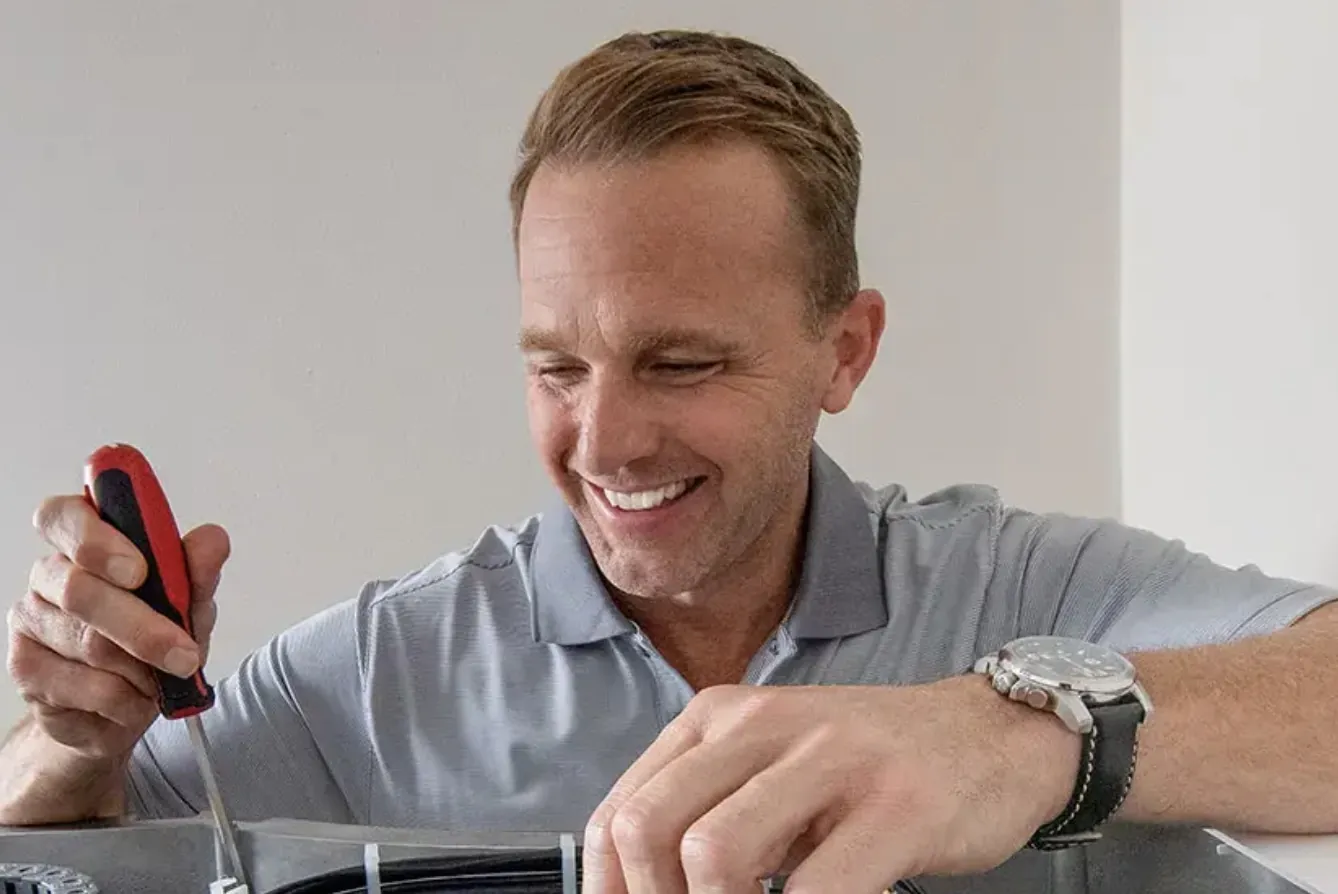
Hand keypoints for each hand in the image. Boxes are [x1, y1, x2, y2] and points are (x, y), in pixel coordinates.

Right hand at [6, 494, 229, 761]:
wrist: (124, 703)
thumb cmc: (154, 636)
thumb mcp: (189, 603)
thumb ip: (197, 572)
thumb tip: (212, 540)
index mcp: (83, 540)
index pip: (63, 517)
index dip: (95, 540)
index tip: (138, 570)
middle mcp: (48, 575)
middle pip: (79, 590)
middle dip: (142, 627)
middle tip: (184, 654)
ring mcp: (29, 622)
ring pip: (88, 645)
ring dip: (142, 669)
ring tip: (162, 677)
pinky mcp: (25, 670)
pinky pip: (85, 687)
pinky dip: (128, 699)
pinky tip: (138, 698)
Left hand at [581, 677, 1079, 893]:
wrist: (993, 732)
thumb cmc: (870, 765)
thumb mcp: (772, 766)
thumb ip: (709, 809)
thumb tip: (637, 886)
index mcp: (720, 717)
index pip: (622, 812)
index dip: (611, 890)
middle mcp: (764, 724)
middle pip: (650, 829)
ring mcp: (831, 760)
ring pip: (716, 854)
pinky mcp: (896, 806)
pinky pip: (819, 890)